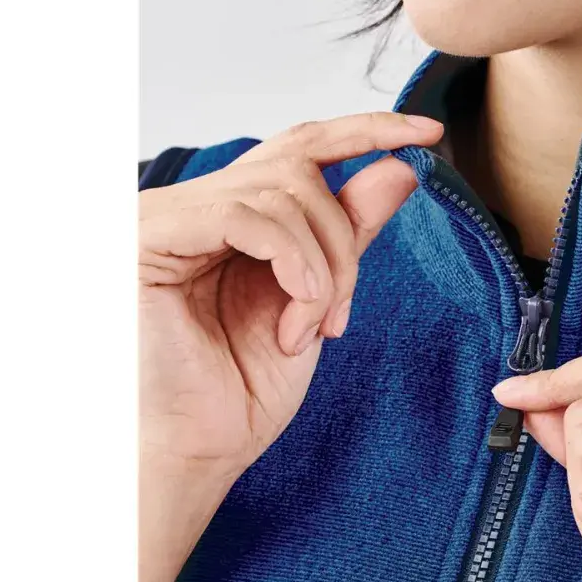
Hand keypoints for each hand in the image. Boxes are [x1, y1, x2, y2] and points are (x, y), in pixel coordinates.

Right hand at [138, 110, 442, 581]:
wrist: (195, 451)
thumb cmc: (242, 386)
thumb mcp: (318, 300)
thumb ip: (350, 233)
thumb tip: (399, 168)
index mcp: (233, 215)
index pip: (301, 146)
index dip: (365, 130)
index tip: (429, 131)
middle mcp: (197, 204)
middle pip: (301, 164)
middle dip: (345, 234)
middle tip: (343, 313)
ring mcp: (170, 214)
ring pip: (284, 191)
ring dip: (324, 268)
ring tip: (313, 330)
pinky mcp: (152, 235)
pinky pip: (251, 216)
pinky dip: (295, 268)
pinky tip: (294, 322)